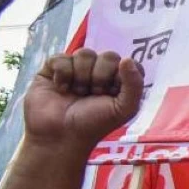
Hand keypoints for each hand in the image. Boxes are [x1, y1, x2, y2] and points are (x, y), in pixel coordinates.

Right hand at [25, 49, 144, 154]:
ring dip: (82, 76)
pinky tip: (61, 89)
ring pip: (84, 53)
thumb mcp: (123, 109)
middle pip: (108, 56)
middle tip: (94, 94)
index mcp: (119, 81)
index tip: (113, 92)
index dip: (122, 75)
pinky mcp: (53, 69)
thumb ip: (134, 85)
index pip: (129, 63)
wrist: (60, 135)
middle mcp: (99, 72)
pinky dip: (63, 74)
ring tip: (77, 93)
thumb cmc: (94, 124)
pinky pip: (61, 57)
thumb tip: (127, 59)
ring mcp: (76, 69)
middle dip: (101, 77)